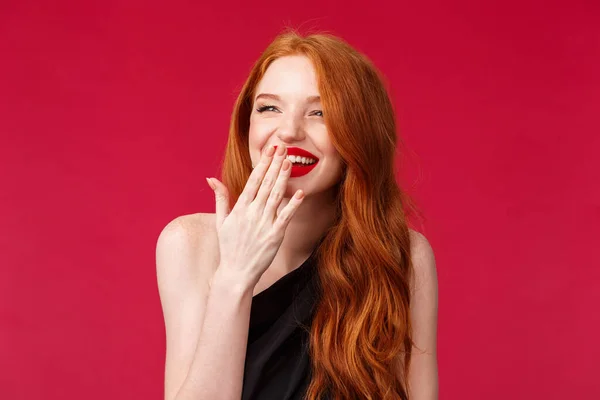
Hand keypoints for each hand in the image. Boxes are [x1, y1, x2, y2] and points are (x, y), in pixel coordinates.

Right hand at [205, 144, 304, 287]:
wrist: (236, 272)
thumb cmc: (229, 246)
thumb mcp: (220, 220)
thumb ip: (220, 197)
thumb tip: (210, 179)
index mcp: (240, 208)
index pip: (253, 180)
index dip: (263, 163)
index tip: (271, 149)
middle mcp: (252, 213)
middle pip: (266, 184)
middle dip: (275, 164)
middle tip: (284, 147)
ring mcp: (263, 224)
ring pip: (276, 196)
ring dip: (283, 178)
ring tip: (290, 162)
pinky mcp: (275, 236)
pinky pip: (285, 217)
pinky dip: (293, 205)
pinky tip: (300, 192)